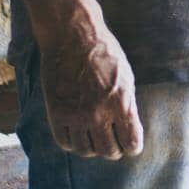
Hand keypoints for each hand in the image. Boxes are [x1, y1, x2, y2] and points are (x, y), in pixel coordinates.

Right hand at [38, 18, 144, 159]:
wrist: (72, 36)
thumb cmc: (104, 53)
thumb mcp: (126, 77)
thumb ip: (127, 106)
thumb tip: (129, 130)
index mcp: (121, 103)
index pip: (131, 143)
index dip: (132, 146)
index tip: (130, 144)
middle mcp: (98, 113)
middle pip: (109, 152)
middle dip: (114, 149)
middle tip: (113, 141)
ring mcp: (76, 115)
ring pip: (86, 151)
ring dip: (92, 147)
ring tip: (94, 137)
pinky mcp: (56, 113)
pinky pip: (65, 143)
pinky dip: (73, 142)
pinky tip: (77, 133)